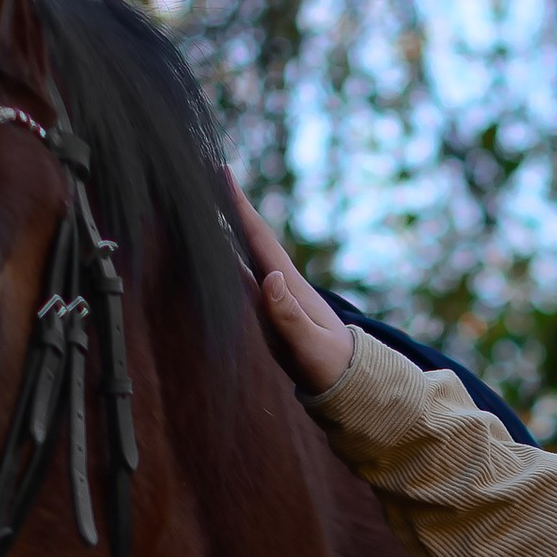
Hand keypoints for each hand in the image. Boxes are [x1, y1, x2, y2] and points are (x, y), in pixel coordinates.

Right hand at [231, 184, 355, 397]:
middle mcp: (281, 283)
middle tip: (210, 175)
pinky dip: (230, 256)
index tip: (224, 173)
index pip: (259, 238)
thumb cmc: (329, 367)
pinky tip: (219, 249)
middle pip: (252, 237)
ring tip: (209, 201)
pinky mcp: (272, 310)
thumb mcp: (309, 346)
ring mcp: (276, 295)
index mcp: (290, 285)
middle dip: (232, 207)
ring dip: (229, 227)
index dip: (240, 207)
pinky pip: (245, 274)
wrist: (347, 383)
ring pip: (247, 252)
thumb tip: (269, 278)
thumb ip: (288, 316)